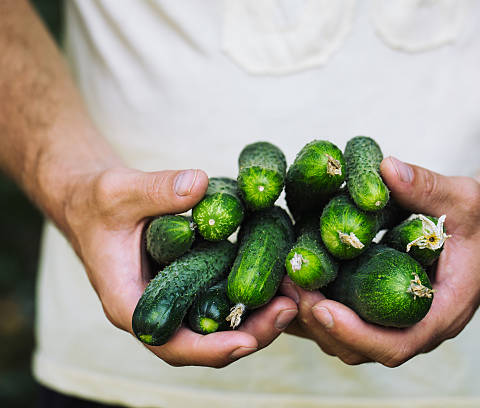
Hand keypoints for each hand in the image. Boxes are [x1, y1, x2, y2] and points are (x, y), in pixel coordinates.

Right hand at [62, 166, 296, 366]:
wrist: (94, 203)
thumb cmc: (99, 201)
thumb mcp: (120, 190)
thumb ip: (156, 189)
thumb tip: (198, 184)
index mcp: (129, 303)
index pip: (170, 343)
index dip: (209, 350)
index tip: (247, 341)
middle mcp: (155, 311)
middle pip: (204, 343)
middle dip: (249, 334)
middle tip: (289, 308)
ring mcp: (173, 301)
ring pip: (217, 326)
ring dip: (256, 319)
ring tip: (292, 296)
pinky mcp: (188, 285)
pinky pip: (220, 300)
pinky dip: (247, 296)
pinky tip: (276, 279)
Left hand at [282, 156, 479, 366]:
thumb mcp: (464, 198)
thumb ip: (427, 186)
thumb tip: (386, 168)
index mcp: (443, 311)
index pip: (398, 343)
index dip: (356, 334)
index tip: (321, 307)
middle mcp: (418, 326)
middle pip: (363, 350)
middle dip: (322, 325)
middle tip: (290, 287)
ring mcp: (398, 321)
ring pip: (348, 342)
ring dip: (312, 320)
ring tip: (283, 282)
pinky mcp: (383, 309)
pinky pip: (346, 321)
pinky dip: (318, 308)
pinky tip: (294, 281)